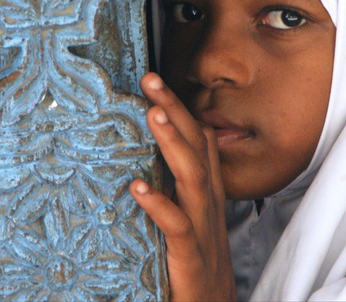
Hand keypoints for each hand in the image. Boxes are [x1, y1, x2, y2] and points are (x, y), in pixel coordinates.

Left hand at [131, 72, 236, 301]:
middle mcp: (207, 204)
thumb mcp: (190, 218)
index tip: (157, 82)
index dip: (182, 108)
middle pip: (197, 147)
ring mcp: (202, 228)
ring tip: (153, 114)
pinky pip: (178, 226)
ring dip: (173, 143)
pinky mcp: (191, 257)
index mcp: (206, 193)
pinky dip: (160, 204)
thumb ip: (176, 188)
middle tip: (151, 80)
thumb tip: (147, 160)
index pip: (200, 140)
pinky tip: (138, 187)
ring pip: (192, 177)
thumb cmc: (197, 265)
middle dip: (175, 110)